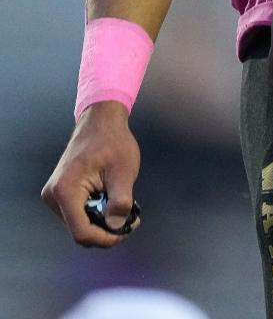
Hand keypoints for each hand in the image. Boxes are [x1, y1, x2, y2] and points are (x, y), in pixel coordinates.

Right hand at [41, 101, 141, 247]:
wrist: (101, 121)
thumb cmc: (113, 142)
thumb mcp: (123, 170)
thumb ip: (120, 200)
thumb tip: (116, 226)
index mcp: (65, 191)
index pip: (82, 232)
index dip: (105, 238)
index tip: (127, 230)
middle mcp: (53, 196)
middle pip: (80, 230)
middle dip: (106, 229)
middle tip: (131, 219)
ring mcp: (54, 196)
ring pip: (80, 224)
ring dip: (102, 221)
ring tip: (123, 205)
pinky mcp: (60, 195)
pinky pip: (78, 214)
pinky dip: (96, 213)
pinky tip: (111, 199)